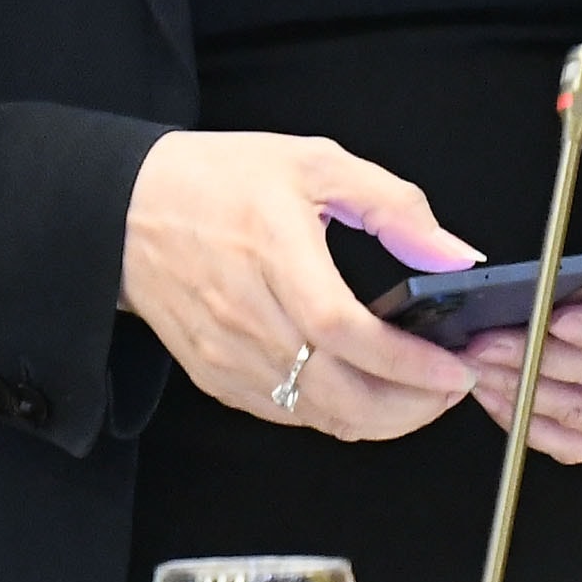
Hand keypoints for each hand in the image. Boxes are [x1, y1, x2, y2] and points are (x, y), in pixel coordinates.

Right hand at [122, 131, 483, 439]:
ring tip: (419, 393)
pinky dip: (335, 415)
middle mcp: (244, 312)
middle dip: (409, 407)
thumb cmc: (220, 180)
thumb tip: (455, 254)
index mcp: (272, 250)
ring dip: (380, 419)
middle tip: (449, 388)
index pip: (344, 330)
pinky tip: (364, 392)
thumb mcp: (315, 162)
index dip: (406, 363)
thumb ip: (394, 205)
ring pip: (317, 416)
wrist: (127, 209)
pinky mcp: (214, 376)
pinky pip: (286, 415)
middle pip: (337, 392)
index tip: (453, 367)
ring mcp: (225, 353)